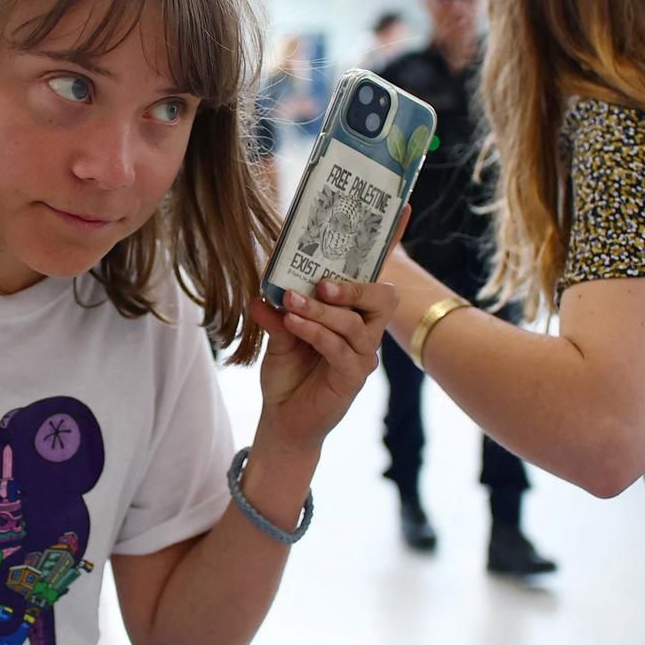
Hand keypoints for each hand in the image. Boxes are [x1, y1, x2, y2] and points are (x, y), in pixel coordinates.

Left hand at [249, 276, 398, 453]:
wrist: (283, 418)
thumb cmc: (288, 374)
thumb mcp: (279, 337)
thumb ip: (277, 314)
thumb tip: (262, 292)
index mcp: (353, 316)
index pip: (373, 284)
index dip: (375, 259)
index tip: (375, 226)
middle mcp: (365, 334)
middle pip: (382, 299)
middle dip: (353, 287)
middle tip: (321, 283)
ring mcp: (362, 356)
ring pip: (354, 323)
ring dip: (321, 310)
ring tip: (291, 302)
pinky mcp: (353, 377)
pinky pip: (339, 348)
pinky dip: (315, 332)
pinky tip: (293, 323)